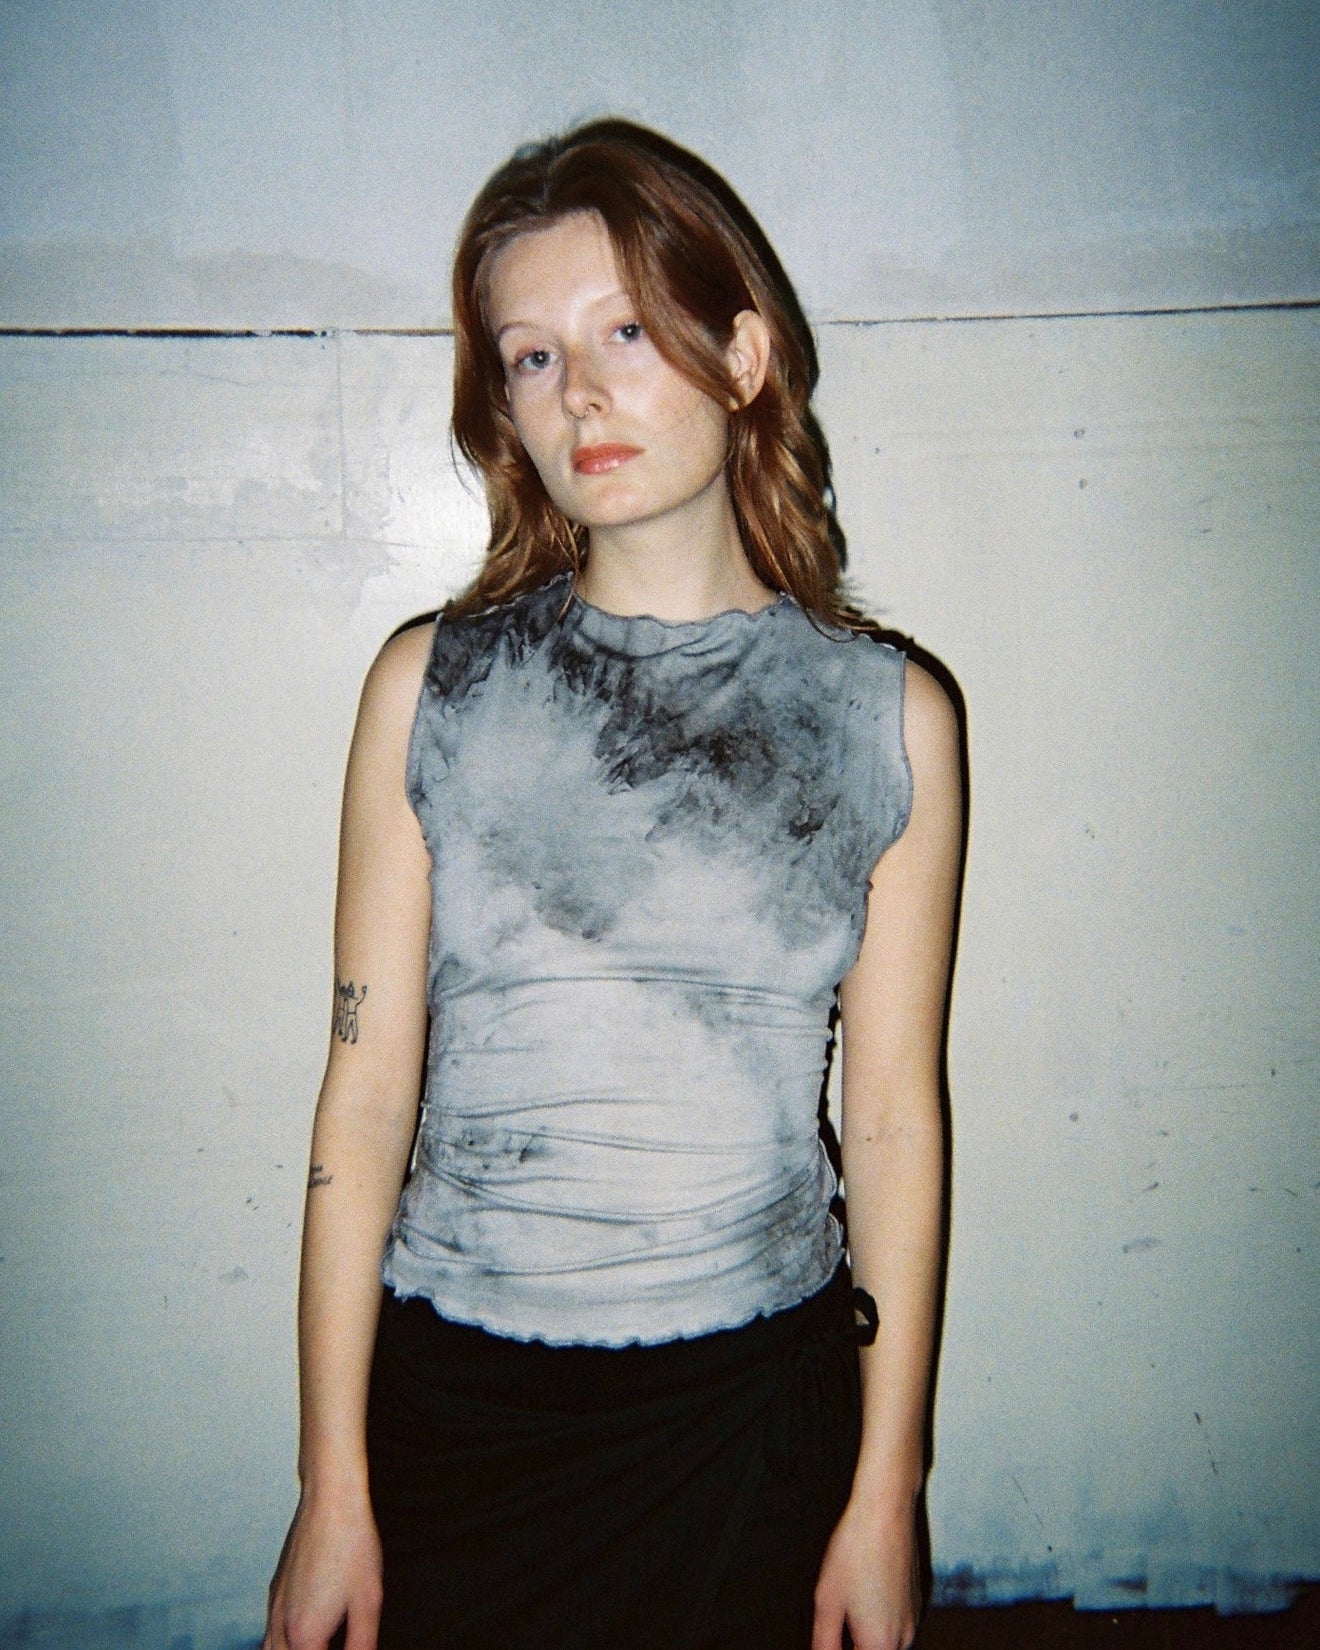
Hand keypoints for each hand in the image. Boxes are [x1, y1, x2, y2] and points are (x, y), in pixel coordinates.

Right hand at [263, 1484, 382, 1649]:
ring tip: (318, 1643)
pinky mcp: (275, 1590)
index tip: (350, 1647)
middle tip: (329, 1645)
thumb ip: (363, 1643)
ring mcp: (274, 1607)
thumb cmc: (351, 1543)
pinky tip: (303, 1634)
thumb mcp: (368, 1601)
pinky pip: (269, 1634)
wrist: (329, 1499)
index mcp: (305, 1634)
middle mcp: (281, 1625)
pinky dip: (281, 1644)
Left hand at [811, 1497, 921, 1649]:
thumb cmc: (855, 1550)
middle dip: (854, 1645)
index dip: (840, 1649)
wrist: (885, 1511)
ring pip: (886, 1643)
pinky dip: (878, 1621)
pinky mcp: (915, 1600)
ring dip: (866, 1637)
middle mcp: (904, 1637)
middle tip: (836, 1624)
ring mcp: (913, 1618)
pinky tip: (863, 1594)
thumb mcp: (827, 1601)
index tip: (832, 1638)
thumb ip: (824, 1642)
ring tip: (846, 1608)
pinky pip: (896, 1625)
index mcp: (880, 1644)